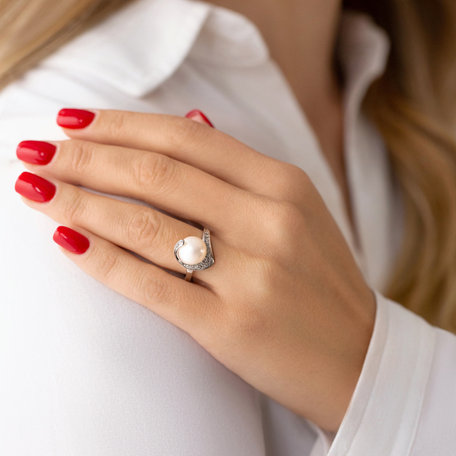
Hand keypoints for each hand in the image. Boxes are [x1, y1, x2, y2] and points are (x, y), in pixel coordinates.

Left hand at [14, 108, 375, 431]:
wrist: (358, 358)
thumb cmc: (321, 282)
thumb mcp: (297, 210)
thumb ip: (240, 169)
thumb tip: (190, 118)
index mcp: (285, 186)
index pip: (187, 137)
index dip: (122, 124)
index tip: (74, 121)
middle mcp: (269, 222)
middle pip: (158, 173)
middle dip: (87, 157)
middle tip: (38, 150)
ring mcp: (251, 275)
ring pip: (147, 224)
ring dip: (80, 202)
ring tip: (37, 188)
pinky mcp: (230, 326)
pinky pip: (152, 284)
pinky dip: (103, 260)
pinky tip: (66, 240)